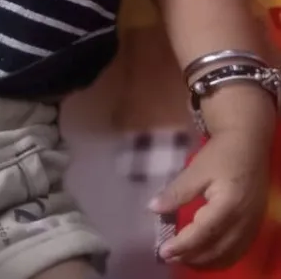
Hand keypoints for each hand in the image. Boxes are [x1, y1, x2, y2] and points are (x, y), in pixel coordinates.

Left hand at [150, 128, 268, 268]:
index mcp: (228, 205)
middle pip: (215, 249)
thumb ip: (177, 192)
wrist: (248, 145)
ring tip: (182, 257)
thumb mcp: (196, 170)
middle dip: (190, 256)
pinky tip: (204, 255)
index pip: (203, 233)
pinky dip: (219, 258)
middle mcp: (243, 221)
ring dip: (204, 261)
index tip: (163, 251)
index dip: (182, 245)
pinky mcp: (253, 227)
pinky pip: (237, 252)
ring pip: (227, 255)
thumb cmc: (221, 155)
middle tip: (168, 255)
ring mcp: (251, 226)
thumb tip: (153, 208)